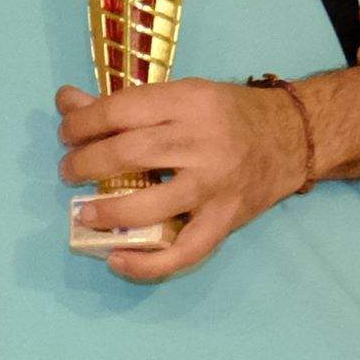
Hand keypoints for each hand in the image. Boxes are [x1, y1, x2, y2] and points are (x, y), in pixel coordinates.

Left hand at [52, 75, 316, 278]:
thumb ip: (124, 103)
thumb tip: (66, 101)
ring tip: (84, 213)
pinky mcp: (226, 219)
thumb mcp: (181, 95)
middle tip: (69, 172)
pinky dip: (146, 263)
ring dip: (106, 212)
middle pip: (129, 153)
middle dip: (86, 164)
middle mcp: (201, 140)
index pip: (121, 110)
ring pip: (150, 203)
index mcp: (188, 100)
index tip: (66, 135)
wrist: (292, 136)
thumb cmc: (227, 114)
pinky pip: (184, 251)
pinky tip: (116, 260)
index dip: (82, 124)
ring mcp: (215, 184)